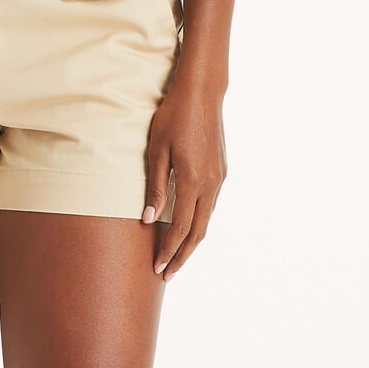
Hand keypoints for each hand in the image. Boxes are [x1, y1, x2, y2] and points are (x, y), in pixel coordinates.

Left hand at [141, 66, 227, 278]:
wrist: (202, 93)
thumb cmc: (173, 117)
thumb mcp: (156, 150)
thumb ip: (154, 187)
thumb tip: (147, 219)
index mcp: (192, 181)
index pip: (179, 228)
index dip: (168, 250)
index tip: (157, 267)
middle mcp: (210, 185)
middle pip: (197, 232)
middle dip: (182, 256)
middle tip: (166, 274)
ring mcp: (219, 178)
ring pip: (206, 221)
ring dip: (191, 241)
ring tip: (176, 257)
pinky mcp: (221, 171)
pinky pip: (210, 206)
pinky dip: (199, 223)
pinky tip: (188, 228)